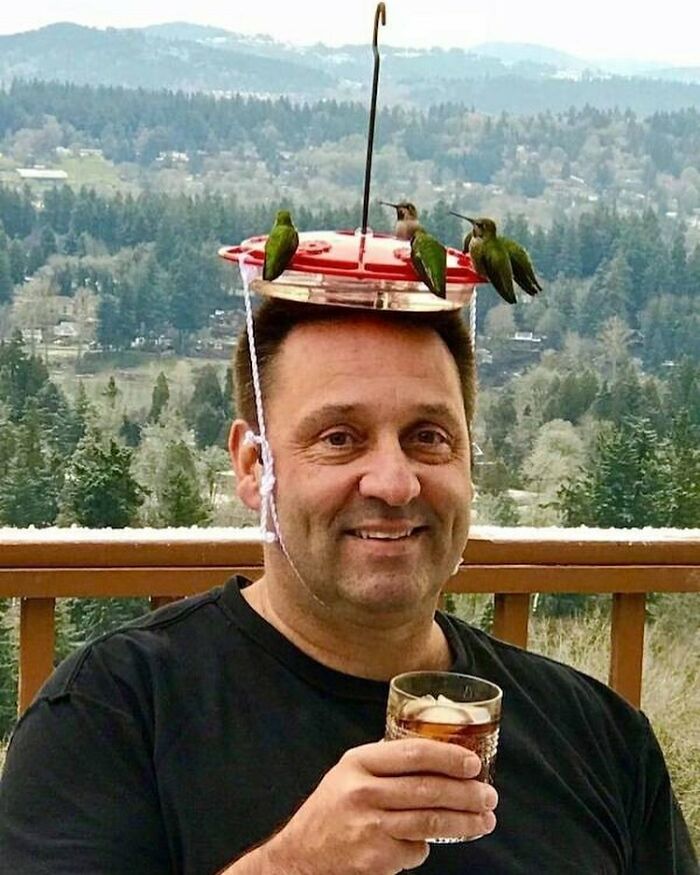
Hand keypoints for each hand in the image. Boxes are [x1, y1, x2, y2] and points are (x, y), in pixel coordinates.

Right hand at [259, 738, 497, 874]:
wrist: (300, 855)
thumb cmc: (332, 808)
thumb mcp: (350, 772)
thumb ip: (385, 761)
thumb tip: (438, 753)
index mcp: (358, 763)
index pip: (412, 754)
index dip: (448, 757)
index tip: (473, 762)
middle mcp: (363, 792)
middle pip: (428, 790)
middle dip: (467, 793)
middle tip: (490, 796)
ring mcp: (370, 828)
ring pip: (430, 822)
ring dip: (465, 822)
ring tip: (485, 821)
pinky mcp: (375, 860)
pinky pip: (416, 850)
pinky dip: (426, 846)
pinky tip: (428, 842)